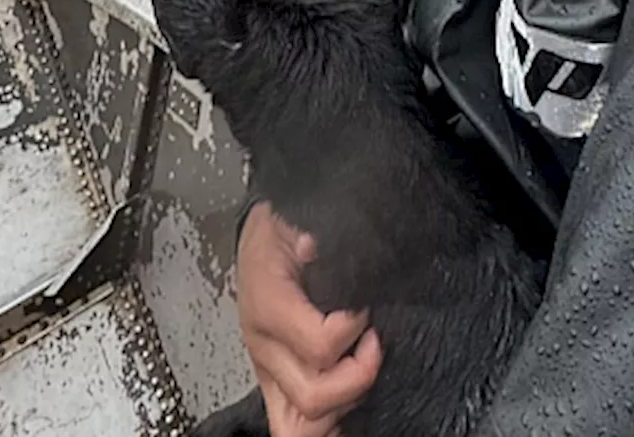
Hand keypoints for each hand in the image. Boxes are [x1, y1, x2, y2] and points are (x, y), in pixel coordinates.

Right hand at [236, 203, 382, 435]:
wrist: (259, 234)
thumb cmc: (282, 225)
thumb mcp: (295, 217)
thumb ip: (312, 231)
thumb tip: (316, 244)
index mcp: (268, 303)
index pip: (319, 344)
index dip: (354, 328)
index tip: (367, 306)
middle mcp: (264, 345)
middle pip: (312, 395)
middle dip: (357, 375)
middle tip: (375, 340)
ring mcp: (267, 369)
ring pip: (300, 424)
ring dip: (343, 401)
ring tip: (361, 364)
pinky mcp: (273, 382)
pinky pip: (291, 427)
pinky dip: (324, 425)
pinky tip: (348, 411)